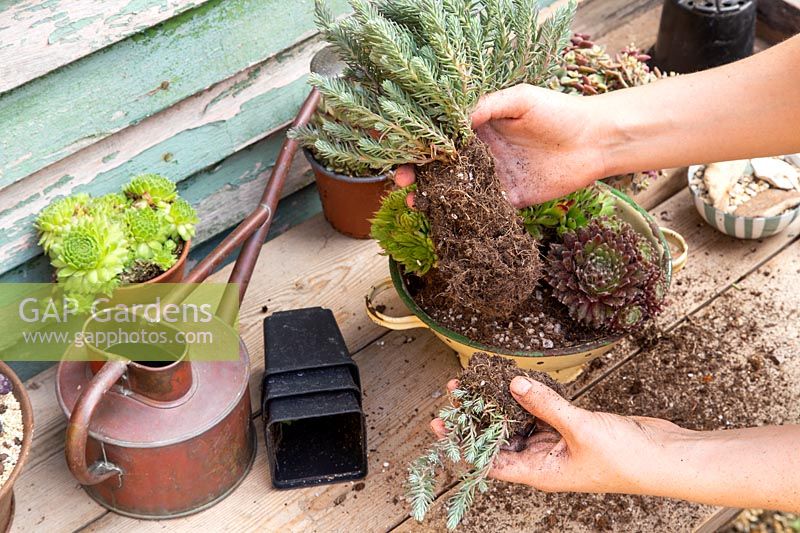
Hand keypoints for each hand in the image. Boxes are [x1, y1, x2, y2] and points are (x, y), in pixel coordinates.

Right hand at [393, 84, 605, 208]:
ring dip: (434, 198)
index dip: (420, 145)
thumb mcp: (522, 99)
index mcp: (479, 127)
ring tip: (418, 204)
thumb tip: (458, 118)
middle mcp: (481, 154)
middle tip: (403, 184)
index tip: (404, 153)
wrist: (595, 141)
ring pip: (455, 191)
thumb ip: (490, 105)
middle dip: (418, 175)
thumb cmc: (559, 111)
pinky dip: (463, 216)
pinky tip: (448, 220)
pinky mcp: (509, 199)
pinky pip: (482, 210)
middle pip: (441, 167)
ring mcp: (493, 178)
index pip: (441, 137)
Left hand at [431, 376, 687, 494]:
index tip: (441, 425)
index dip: (463, 445)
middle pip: (499, 438)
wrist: (665, 457)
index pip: (489, 462)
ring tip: (477, 380)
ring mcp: (556, 443)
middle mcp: (542, 460)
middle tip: (457, 391)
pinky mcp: (571, 427)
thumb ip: (545, 405)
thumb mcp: (580, 429)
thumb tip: (512, 383)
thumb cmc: (626, 460)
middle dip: (478, 417)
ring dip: (501, 403)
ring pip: (519, 421)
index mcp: (538, 473)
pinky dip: (529, 396)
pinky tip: (514, 379)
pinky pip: (542, 410)